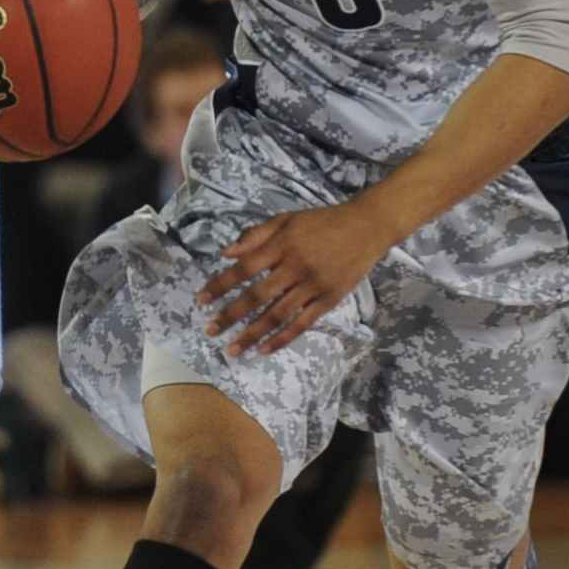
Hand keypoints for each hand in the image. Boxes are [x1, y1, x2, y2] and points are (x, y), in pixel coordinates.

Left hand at [196, 199, 391, 359]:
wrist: (367, 226)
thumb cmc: (322, 221)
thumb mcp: (287, 219)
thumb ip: (255, 235)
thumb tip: (225, 253)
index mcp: (282, 245)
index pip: (243, 269)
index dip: (220, 285)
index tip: (200, 300)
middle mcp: (295, 267)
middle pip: (257, 296)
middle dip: (230, 316)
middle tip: (210, 331)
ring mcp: (313, 285)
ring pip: (277, 315)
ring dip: (252, 334)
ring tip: (233, 350)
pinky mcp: (330, 299)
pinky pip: (303, 324)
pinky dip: (282, 338)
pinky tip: (264, 350)